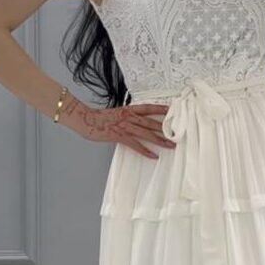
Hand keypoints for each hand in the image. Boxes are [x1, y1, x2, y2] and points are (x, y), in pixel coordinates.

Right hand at [59, 94, 177, 158]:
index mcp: (128, 110)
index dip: (161, 109)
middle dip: (166, 128)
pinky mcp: (120, 136)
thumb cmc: (99, 118)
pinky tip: (154, 156)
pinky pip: (135, 145)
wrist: (86, 120)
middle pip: (152, 122)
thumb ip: (127, 116)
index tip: (173, 110)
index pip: (148, 108)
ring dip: (160, 140)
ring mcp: (125, 126)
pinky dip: (145, 151)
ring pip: (147, 133)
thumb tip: (136, 120)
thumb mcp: (116, 114)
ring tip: (171, 145)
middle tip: (179, 132)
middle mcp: (129, 117)